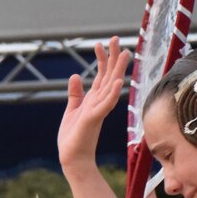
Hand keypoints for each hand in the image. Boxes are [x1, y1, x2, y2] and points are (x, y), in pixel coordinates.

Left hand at [57, 38, 131, 173]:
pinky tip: (118, 83)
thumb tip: (75, 75)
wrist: (72, 158)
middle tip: (116, 39)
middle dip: (113, 58)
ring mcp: (98, 110)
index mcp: (94, 100)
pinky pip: (105, 105)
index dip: (102, 59)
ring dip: (117, 70)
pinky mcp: (93, 119)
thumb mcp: (72, 110)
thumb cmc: (73, 137)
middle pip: (109, 76)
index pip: (101, 75)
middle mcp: (99, 103)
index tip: (100, 43)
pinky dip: (112, 94)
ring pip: (110, 87)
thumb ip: (75, 94)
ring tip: (124, 54)